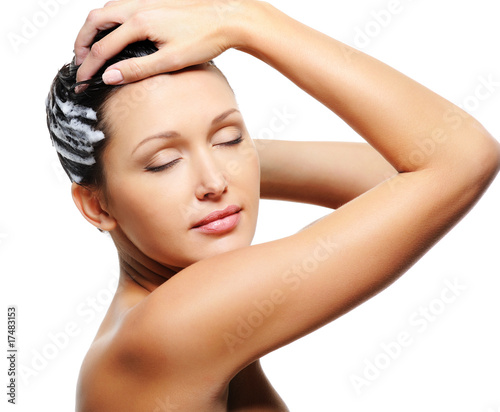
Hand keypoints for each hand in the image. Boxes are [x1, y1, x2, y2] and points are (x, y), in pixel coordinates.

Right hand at [74, 0, 247, 83]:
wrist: (228, 18)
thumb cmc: (205, 39)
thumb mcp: (171, 61)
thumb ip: (138, 69)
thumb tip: (110, 76)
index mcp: (139, 22)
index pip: (103, 47)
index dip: (89, 66)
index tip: (81, 81)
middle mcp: (138, 6)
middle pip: (96, 21)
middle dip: (82, 42)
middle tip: (79, 61)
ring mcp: (146, 1)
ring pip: (107, 10)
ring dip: (94, 28)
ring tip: (91, 47)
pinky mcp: (154, 1)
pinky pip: (121, 6)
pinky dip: (109, 19)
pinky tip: (115, 31)